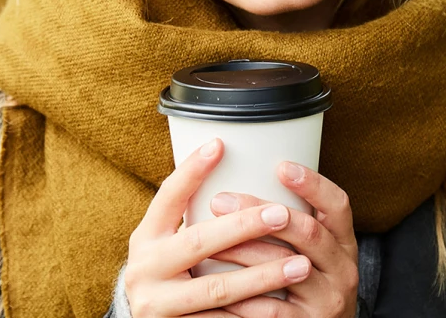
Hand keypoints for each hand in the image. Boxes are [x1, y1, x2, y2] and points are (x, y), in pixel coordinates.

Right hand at [124, 139, 314, 316]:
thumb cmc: (169, 273)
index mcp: (145, 237)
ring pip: (217, 289)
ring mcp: (158, 303)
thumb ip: (192, 217)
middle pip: (198, 242)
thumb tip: (229, 161)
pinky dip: (254, 313)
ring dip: (263, 276)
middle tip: (281, 213)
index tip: (219, 145)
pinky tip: (284, 304)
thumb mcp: (167, 242)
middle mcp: (145, 268)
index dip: (191, 171)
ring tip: (300, 265)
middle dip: (243, 226)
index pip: (167, 196)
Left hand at [209, 162, 358, 317]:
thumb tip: (242, 178)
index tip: (281, 166)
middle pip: (307, 232)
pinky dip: (244, 296)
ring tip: (210, 241)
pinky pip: (273, 309)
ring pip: (286, 268)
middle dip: (260, 212)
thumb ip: (292, 225)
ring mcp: (328, 299)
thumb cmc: (308, 285)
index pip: (338, 205)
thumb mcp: (315, 254)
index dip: (313, 184)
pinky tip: (218, 284)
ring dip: (244, 251)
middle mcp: (342, 269)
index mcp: (343, 243)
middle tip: (220, 200)